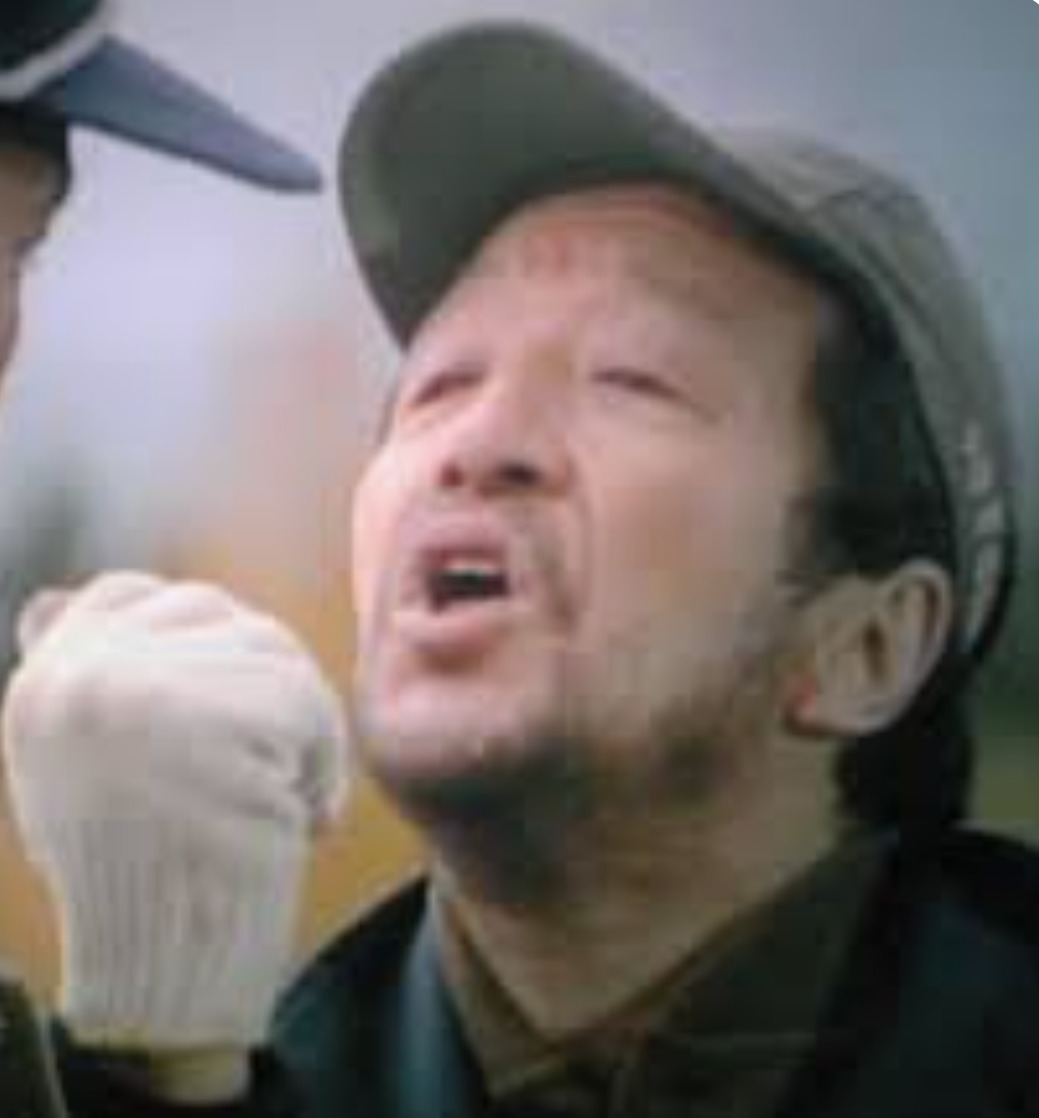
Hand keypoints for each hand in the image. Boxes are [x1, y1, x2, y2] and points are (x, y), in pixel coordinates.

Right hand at [2, 572, 348, 1051]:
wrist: (166, 963)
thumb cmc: (136, 868)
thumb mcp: (78, 764)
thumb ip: (82, 679)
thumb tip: (54, 600)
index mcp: (45, 682)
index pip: (123, 595)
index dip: (186, 630)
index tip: (216, 695)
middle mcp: (85, 673)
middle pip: (213, 615)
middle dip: (256, 676)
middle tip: (263, 762)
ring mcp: (152, 690)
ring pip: (273, 653)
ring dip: (297, 721)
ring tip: (280, 798)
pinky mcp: (221, 716)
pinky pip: (309, 704)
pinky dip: (324, 760)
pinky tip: (304, 817)